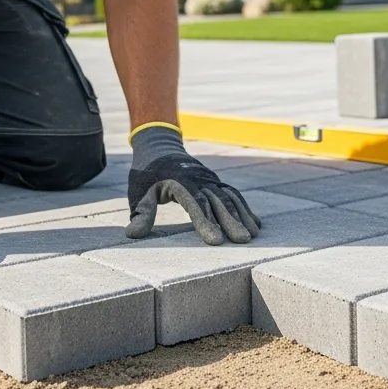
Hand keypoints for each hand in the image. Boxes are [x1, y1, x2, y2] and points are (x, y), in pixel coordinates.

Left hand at [125, 124, 260, 244]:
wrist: (160, 147)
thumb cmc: (147, 174)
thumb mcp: (139, 192)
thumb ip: (141, 213)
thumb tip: (132, 234)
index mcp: (180, 182)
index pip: (195, 204)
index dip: (206, 223)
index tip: (216, 241)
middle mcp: (199, 179)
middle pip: (218, 201)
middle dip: (232, 221)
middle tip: (242, 241)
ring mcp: (209, 179)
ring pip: (229, 197)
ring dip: (242, 215)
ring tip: (253, 235)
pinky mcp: (215, 182)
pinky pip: (233, 194)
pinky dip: (244, 208)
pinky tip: (255, 223)